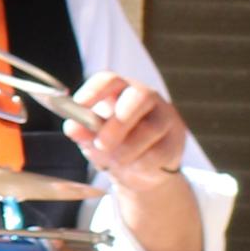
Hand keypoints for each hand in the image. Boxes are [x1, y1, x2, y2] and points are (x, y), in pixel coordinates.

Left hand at [64, 71, 189, 193]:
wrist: (139, 170)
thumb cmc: (111, 144)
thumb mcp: (92, 138)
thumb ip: (82, 132)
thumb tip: (73, 127)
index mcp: (119, 91)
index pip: (109, 80)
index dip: (95, 90)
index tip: (80, 104)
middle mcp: (146, 97)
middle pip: (139, 97)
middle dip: (119, 122)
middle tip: (102, 143)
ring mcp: (165, 116)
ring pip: (150, 129)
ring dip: (127, 150)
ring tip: (115, 161)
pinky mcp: (176, 138)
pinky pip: (160, 152)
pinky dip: (141, 164)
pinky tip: (134, 167)